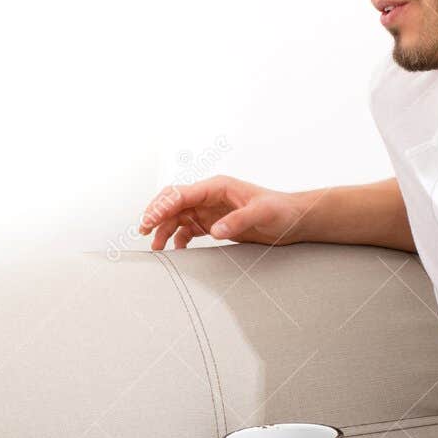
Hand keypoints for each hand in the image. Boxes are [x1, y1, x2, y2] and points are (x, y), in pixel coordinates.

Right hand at [138, 175, 306, 249]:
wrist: (294, 220)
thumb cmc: (281, 211)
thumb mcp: (262, 214)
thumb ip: (238, 220)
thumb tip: (213, 231)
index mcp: (217, 187)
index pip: (181, 194)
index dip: (162, 206)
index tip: (149, 221)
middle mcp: (209, 196)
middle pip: (173, 202)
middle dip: (156, 215)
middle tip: (144, 232)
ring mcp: (209, 209)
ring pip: (177, 217)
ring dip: (164, 230)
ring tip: (157, 248)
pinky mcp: (213, 223)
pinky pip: (188, 229)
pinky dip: (178, 239)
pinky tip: (176, 251)